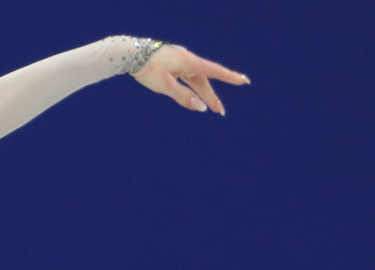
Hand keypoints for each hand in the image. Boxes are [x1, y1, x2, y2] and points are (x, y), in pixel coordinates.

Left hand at [133, 45, 249, 114]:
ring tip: (211, 108)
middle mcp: (187, 61)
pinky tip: (194, 95)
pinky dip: (191, 88)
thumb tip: (201, 108)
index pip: (215, 72)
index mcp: (189, 63)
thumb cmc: (148, 69)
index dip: (230, 77)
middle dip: (212, 97)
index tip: (244, 81)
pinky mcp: (172, 65)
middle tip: (220, 112)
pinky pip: (186, 78)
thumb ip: (184, 97)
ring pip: (195, 81)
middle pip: (204, 82)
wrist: (130, 53)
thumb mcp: (165, 86)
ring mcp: (179, 63)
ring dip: (202, 94)